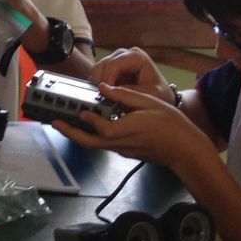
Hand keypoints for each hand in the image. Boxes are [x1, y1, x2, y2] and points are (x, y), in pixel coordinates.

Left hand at [53, 83, 214, 171]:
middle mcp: (121, 144)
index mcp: (127, 130)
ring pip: (94, 145)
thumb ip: (125, 96)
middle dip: (70, 133)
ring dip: (78, 135)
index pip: (101, 128)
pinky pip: (104, 144)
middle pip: (89, 142)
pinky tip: (89, 126)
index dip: (89, 120)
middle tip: (56, 123)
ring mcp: (122, 150)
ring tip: (66, 124)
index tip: (81, 110)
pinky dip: (92, 136)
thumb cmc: (171, 125)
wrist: (184, 149)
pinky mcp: (125, 151)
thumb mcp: (150, 103)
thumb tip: (104, 88)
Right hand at [90, 47, 173, 103]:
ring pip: (97, 69)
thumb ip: (127, 92)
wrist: (160, 97)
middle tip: (105, 97)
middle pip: (103, 65)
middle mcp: (125, 54)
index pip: (114, 64)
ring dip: (98, 84)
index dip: (107, 79)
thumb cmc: (158, 95)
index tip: (107, 94)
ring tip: (106, 97)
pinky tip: (106, 94)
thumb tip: (105, 89)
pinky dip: (98, 85)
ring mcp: (116, 59)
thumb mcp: (147, 95)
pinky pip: (97, 74)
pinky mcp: (110, 67)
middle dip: (101, 82)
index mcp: (136, 57)